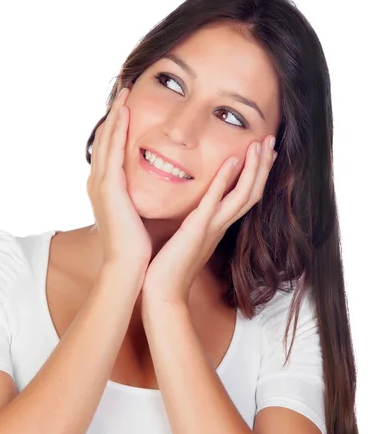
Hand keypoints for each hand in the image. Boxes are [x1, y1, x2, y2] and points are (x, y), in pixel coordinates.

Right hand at [87, 87, 151, 292]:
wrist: (128, 265)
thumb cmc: (135, 244)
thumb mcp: (135, 212)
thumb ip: (137, 196)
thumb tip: (148, 187)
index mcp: (105, 187)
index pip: (110, 148)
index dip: (117, 125)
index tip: (127, 106)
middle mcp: (98, 181)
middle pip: (105, 138)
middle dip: (114, 113)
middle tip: (124, 89)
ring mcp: (100, 183)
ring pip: (107, 139)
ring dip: (116, 114)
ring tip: (125, 91)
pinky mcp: (108, 187)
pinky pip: (113, 151)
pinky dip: (118, 130)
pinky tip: (125, 112)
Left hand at [141, 137, 277, 308]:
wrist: (162, 293)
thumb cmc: (170, 266)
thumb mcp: (186, 237)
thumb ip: (195, 222)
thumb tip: (194, 208)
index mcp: (217, 226)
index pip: (244, 195)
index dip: (256, 174)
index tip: (263, 152)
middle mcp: (220, 226)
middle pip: (251, 192)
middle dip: (263, 166)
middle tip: (271, 140)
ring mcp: (211, 228)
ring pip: (242, 196)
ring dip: (253, 169)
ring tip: (259, 145)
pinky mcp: (196, 231)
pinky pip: (214, 203)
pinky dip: (224, 182)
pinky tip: (231, 162)